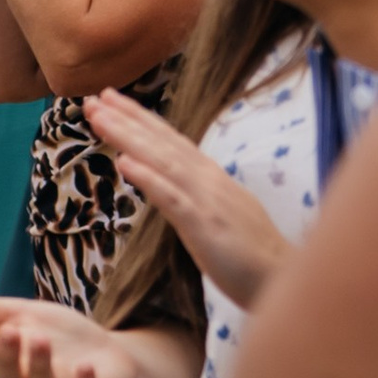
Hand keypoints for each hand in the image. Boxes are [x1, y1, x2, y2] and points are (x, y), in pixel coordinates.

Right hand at [0, 282, 139, 377]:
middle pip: (10, 377)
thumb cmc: (61, 340)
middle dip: (6, 356)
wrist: (113, 361)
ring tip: (40, 339)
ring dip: (40, 364)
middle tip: (7, 331)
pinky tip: (85, 367)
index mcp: (11, 357)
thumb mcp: (22, 316)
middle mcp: (31, 377)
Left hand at [83, 88, 291, 306]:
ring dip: (129, 137)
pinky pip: (173, 199)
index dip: (141, 120)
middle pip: (162, 143)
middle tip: (93, 97)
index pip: (171, 141)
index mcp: (211, 179)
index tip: (111, 102)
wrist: (285, 281)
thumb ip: (194, 197)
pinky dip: (148, 178)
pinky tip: (124, 163)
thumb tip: (167, 184)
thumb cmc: (251, 257)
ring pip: (162, 161)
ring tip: (99, 117)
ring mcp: (208, 201)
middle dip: (127, 118)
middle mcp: (209, 181)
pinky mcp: (206, 226)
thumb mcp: (218, 217)